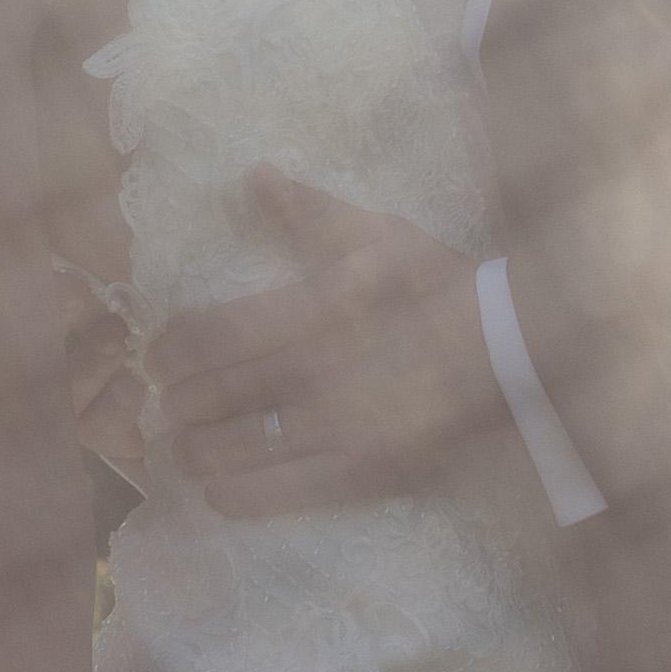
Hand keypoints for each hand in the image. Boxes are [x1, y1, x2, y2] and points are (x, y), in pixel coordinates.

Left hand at [153, 167, 501, 515]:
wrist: (512, 347)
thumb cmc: (439, 285)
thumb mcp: (377, 235)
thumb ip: (309, 212)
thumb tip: (254, 176)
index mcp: (309, 310)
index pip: (210, 332)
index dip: (171, 348)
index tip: (158, 356)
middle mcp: (312, 371)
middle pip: (212, 394)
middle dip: (177, 401)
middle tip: (167, 403)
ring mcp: (335, 428)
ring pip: (233, 448)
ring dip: (193, 451)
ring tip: (183, 448)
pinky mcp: (360, 473)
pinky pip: (279, 493)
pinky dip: (236, 495)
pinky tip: (216, 492)